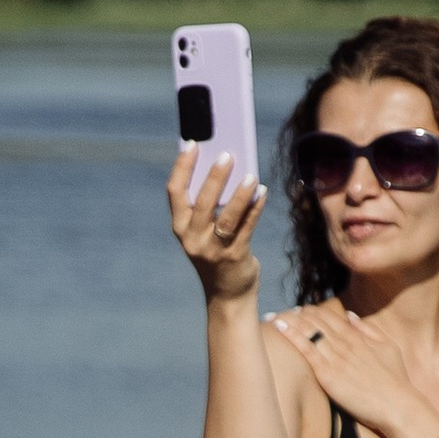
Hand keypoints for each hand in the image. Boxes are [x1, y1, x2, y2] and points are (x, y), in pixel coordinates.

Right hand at [166, 148, 264, 306]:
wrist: (227, 294)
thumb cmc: (216, 251)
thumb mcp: (203, 229)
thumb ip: (209, 204)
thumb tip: (226, 167)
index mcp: (180, 226)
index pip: (175, 191)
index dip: (182, 166)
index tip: (193, 143)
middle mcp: (192, 238)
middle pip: (203, 201)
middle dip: (215, 176)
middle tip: (227, 154)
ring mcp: (213, 249)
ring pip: (226, 216)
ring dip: (239, 194)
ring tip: (251, 175)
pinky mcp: (235, 256)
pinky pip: (247, 227)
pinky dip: (255, 207)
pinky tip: (263, 191)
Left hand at [290, 304, 427, 437]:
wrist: (399, 406)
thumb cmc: (396, 382)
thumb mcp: (388, 348)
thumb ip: (368, 330)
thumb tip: (350, 315)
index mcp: (358, 337)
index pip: (330, 317)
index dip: (312, 312)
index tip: (298, 310)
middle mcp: (345, 343)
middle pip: (316, 321)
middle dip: (296, 314)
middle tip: (278, 313)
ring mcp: (336, 357)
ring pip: (308, 331)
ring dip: (289, 321)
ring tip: (271, 317)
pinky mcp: (329, 374)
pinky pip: (306, 350)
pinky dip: (292, 336)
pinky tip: (279, 328)